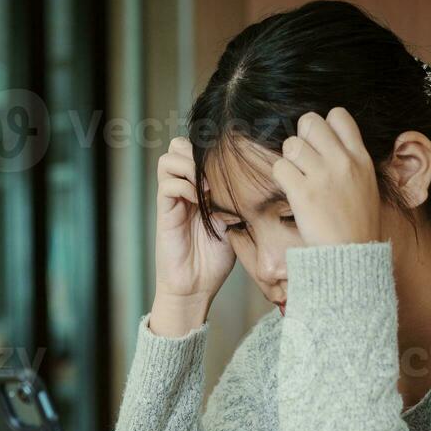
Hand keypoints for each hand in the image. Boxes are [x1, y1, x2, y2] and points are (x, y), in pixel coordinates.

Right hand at [150, 137, 235, 336]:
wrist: (196, 287)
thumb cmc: (217, 258)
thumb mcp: (236, 221)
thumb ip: (240, 198)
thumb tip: (265, 177)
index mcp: (199, 186)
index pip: (198, 147)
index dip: (213, 147)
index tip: (235, 161)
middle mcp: (184, 187)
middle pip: (180, 144)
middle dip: (199, 150)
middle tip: (217, 170)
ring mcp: (172, 198)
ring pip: (170, 157)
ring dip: (191, 164)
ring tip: (209, 184)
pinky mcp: (164, 211)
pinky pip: (168, 183)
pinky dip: (185, 185)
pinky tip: (201, 199)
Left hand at [271, 109, 381, 247]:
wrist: (352, 256)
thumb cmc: (357, 225)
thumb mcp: (366, 186)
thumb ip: (350, 163)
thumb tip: (329, 146)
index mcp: (361, 158)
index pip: (339, 115)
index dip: (324, 124)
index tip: (320, 144)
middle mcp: (342, 161)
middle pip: (310, 122)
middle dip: (301, 137)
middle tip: (302, 159)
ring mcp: (322, 176)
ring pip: (291, 144)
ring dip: (288, 159)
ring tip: (296, 177)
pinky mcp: (302, 193)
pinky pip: (279, 167)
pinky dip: (280, 177)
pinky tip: (290, 189)